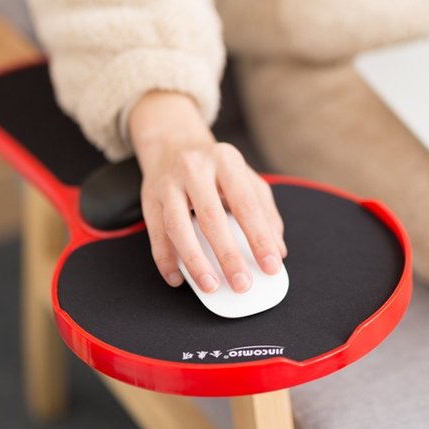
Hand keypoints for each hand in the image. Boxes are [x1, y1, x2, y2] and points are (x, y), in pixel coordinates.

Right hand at [129, 91, 286, 293]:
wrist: (172, 143)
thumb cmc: (215, 168)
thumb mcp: (245, 177)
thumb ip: (265, 211)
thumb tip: (278, 249)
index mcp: (226, 161)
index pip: (246, 204)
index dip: (260, 238)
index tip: (272, 266)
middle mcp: (194, 168)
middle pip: (211, 217)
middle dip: (228, 255)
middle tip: (242, 284)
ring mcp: (168, 183)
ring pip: (178, 227)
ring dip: (194, 261)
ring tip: (210, 286)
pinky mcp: (149, 199)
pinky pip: (156, 234)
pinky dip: (166, 260)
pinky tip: (177, 279)